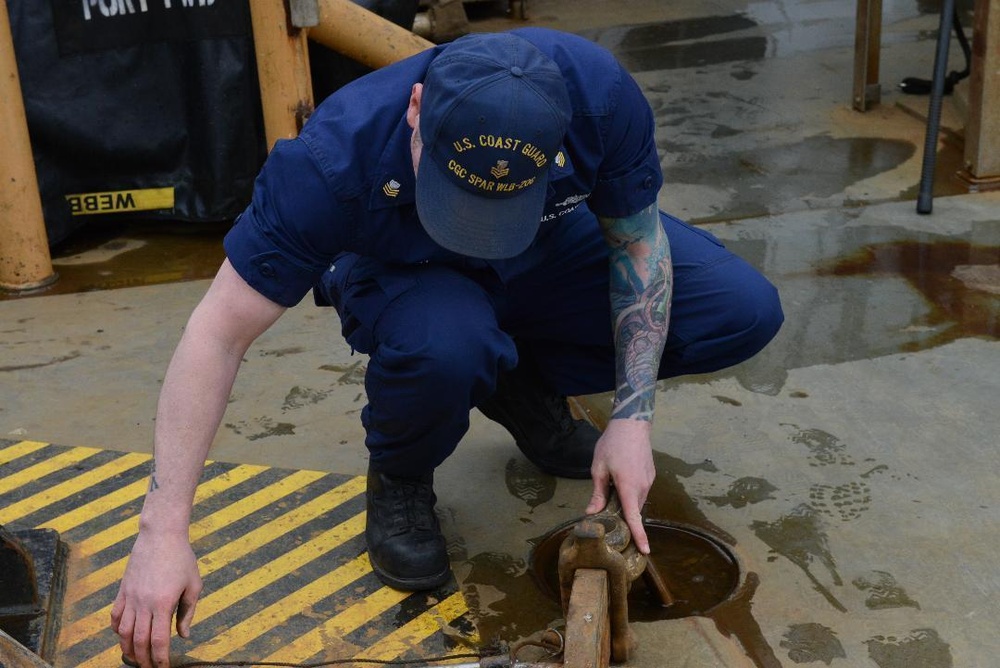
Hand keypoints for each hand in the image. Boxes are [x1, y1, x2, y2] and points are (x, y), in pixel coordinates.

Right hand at [111, 531, 202, 667]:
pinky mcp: (122, 590)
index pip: (159, 641)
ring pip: (122, 632)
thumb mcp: (193, 585)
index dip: (160, 659)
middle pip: (139, 641)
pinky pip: (115, 616)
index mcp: (163, 604)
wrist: (161, 535)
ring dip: (127, 649)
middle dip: (143, 659)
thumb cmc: (182, 558)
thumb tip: (183, 636)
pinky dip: (116, 630)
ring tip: (135, 658)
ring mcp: (130, 597)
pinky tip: (122, 636)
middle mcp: (143, 604)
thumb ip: (188, 612)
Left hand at [586, 419, 654, 553]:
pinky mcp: (651, 475)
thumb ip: (597, 493)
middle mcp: (643, 486)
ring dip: (627, 501)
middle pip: (634, 510)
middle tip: (607, 512)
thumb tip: (591, 512)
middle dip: (624, 516)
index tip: (645, 551)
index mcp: (629, 487)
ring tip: (612, 488)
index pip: (634, 517)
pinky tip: (621, 480)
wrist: (632, 424)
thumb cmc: (612, 444)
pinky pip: (641, 490)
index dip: (639, 536)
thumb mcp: (598, 468)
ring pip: (637, 500)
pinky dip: (631, 492)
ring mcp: (649, 480)